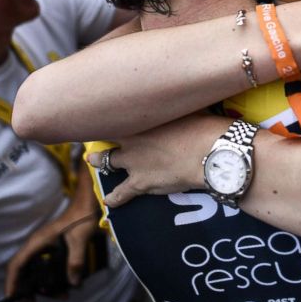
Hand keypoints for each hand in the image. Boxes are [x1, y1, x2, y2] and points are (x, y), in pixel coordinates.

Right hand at [4, 208, 97, 297]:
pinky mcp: (52, 248)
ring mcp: (44, 247)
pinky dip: (53, 277)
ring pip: (36, 269)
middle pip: (24, 271)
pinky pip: (46, 265)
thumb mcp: (80, 240)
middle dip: (27, 288)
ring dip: (43, 284)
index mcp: (37, 242)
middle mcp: (37, 246)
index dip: (11, 281)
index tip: (12, 297)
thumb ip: (75, 261)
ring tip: (60, 295)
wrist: (87, 205)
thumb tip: (73, 282)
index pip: (16, 264)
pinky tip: (67, 283)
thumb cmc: (80, 218)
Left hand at [88, 114, 229, 208]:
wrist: (208, 154)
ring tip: (92, 160)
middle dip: (102, 131)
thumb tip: (178, 100)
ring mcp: (133, 162)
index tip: (108, 107)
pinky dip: (114, 197)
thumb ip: (174, 109)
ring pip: (108, 161)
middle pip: (109, 135)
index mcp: (142, 119)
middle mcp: (132, 139)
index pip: (117, 113)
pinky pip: (121, 192)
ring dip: (100, 161)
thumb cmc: (203, 127)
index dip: (112, 112)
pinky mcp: (140, 183)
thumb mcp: (187, 110)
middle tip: (98, 128)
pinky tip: (108, 201)